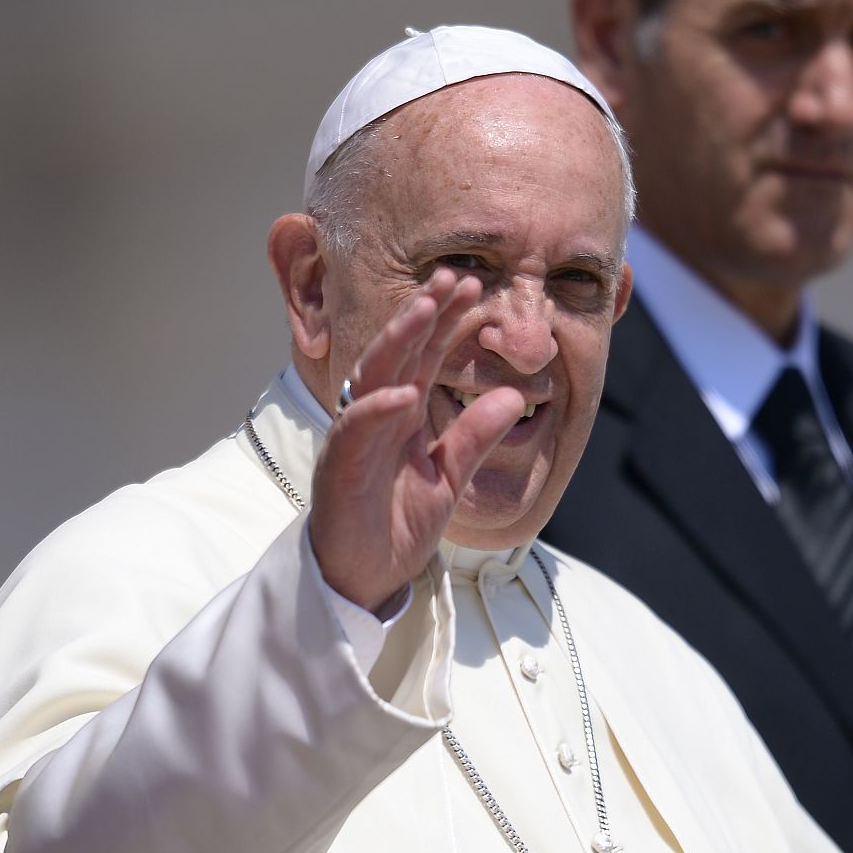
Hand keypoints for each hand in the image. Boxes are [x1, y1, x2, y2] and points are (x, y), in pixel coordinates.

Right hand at [308, 269, 523, 611]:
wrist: (364, 577)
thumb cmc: (396, 523)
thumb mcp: (450, 475)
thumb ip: (476, 437)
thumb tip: (513, 398)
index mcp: (400, 413)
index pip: (423, 354)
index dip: (444, 320)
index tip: (472, 286)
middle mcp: (375, 416)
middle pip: (398, 351)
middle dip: (423, 312)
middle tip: (451, 275)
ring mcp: (354, 438)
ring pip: (373, 376)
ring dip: (398, 340)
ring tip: (425, 308)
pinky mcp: (340, 468)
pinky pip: (355, 431)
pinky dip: (377, 410)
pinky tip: (402, 392)